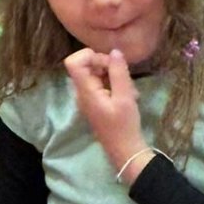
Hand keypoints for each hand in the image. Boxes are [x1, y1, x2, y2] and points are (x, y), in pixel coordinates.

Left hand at [64, 48, 144, 171]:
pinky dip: (114, 84)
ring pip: (95, 74)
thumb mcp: (125, 97)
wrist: (125, 151)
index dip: (90, 55)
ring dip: (113, 75)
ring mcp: (88, 98)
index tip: (108, 63)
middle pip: (86, 65)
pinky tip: (127, 95)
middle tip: (124, 76)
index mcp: (85, 91)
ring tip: (129, 89)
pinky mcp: (96, 102)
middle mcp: (82, 93)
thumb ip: (119, 73)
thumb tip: (114, 52)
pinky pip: (101, 84)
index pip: (74, 62)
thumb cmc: (124, 126)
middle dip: (106, 65)